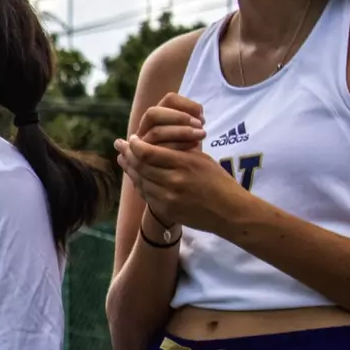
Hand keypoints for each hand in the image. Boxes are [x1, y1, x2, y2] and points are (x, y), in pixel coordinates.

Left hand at [114, 132, 243, 234]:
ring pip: (139, 181)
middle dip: (127, 154)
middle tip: (120, 145)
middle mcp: (173, 181)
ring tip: (123, 159)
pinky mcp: (165, 210)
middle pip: (139, 166)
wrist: (230, 211)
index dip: (135, 145)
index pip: (148, 153)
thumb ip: (178, 151)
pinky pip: (145, 194)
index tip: (132, 139)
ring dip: (129, 169)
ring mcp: (168, 198)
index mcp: (184, 164)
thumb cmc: (218, 181)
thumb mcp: (201, 160)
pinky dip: (138, 184)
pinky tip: (134, 176)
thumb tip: (155, 140)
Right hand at [133, 91, 206, 151]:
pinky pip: (158, 150)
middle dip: (179, 117)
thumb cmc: (188, 148)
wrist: (180, 173)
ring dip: (182, 132)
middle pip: (154, 113)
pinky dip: (178, 146)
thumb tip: (198, 114)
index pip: (170, 99)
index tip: (201, 114)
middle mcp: (146, 126)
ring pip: (156, 132)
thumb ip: (192, 118)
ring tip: (201, 136)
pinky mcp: (145, 158)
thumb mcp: (191, 131)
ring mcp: (143, 143)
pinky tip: (194, 147)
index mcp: (159, 115)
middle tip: (200, 125)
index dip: (187, 104)